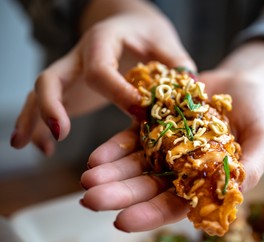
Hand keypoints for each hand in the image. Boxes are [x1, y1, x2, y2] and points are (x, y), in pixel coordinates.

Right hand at [10, 0, 194, 154]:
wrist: (126, 23)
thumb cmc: (145, 33)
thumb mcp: (163, 40)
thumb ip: (175, 61)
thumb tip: (190, 86)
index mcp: (103, 42)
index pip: (101, 70)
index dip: (118, 93)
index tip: (139, 114)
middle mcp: (79, 56)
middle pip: (52, 77)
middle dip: (52, 105)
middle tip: (61, 132)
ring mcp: (71, 73)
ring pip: (42, 92)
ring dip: (32, 119)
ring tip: (25, 146)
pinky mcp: (71, 87)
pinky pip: (48, 103)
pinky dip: (40, 125)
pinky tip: (43, 148)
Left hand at [79, 40, 263, 232]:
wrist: (243, 83)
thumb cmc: (259, 114)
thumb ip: (254, 163)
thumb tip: (239, 191)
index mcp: (204, 181)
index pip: (175, 204)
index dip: (150, 214)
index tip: (123, 221)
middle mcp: (180, 170)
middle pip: (147, 186)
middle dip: (120, 195)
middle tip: (91, 200)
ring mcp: (165, 147)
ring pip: (133, 165)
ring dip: (110, 173)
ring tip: (87, 179)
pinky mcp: (154, 125)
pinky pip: (130, 139)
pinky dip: (113, 149)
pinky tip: (95, 158)